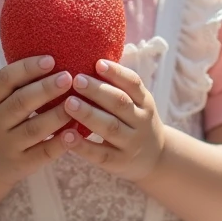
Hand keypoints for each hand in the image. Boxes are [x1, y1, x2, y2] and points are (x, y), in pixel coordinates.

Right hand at [0, 56, 72, 184]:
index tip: (51, 59)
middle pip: (21, 102)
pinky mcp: (21, 163)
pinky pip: (42, 153)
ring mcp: (7, 144)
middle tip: (68, 77)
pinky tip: (75, 133)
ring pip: (33, 128)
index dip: (27, 68)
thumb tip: (57, 54)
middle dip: (45, 89)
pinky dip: (59, 143)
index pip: (5, 79)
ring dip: (56, 115)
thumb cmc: (2, 120)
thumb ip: (20, 83)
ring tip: (76, 103)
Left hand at [60, 60, 165, 181]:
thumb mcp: (137, 103)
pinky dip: (83, 146)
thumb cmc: (135, 122)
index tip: (98, 63)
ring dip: (89, 114)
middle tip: (75, 79)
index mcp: (144, 102)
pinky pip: (100, 154)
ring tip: (68, 103)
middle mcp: (140, 121)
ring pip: (110, 128)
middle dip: (98, 91)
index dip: (117, 73)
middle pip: (120, 103)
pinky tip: (66, 135)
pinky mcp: (119, 162)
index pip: (134, 83)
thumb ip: (118, 86)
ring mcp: (131, 143)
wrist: (155, 159)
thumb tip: (89, 58)